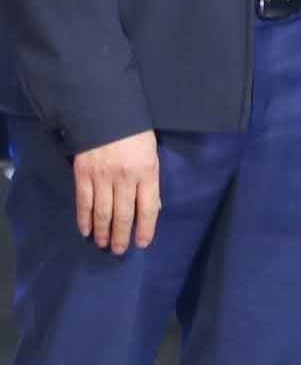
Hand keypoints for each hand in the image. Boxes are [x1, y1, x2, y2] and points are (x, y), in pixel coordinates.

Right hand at [73, 129, 159, 254]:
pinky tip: (86, 231)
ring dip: (103, 232)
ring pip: (103, 213)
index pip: (148, 206)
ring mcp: (102, 178)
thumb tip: (152, 208)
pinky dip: (84, 220)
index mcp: (147, 170)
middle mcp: (125, 178)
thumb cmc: (135, 133)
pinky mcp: (83, 176)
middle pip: (124, 214)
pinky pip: (84, 204)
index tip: (142, 243)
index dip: (145, 228)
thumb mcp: (151, 154)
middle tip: (120, 250)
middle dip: (122, 236)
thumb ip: (150, 180)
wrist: (106, 113)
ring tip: (104, 244)